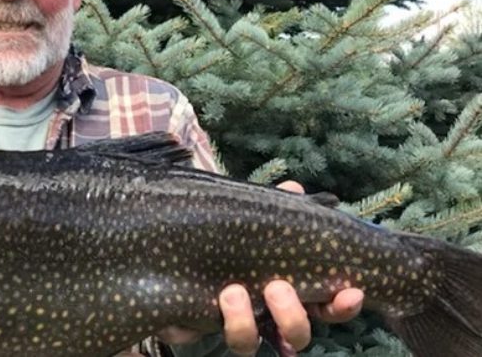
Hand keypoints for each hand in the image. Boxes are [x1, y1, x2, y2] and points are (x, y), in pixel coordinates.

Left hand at [156, 180, 363, 355]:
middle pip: (296, 334)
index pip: (326, 306)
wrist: (177, 254)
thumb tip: (294, 188)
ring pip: (249, 344)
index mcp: (287, 289)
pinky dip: (209, 323)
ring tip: (233, 292)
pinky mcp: (198, 326)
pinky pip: (203, 336)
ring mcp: (232, 323)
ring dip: (244, 322)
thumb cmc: (230, 236)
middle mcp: (263, 315)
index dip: (342, 305)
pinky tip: (212, 302)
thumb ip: (276, 207)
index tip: (351, 291)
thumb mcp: (253, 218)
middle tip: (277, 287)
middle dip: (292, 316)